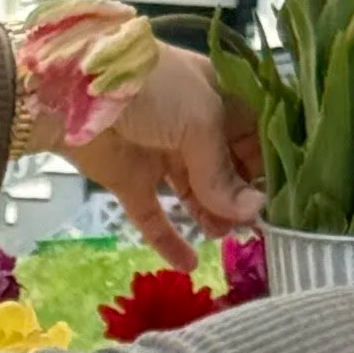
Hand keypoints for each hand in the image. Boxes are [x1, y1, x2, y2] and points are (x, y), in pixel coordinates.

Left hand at [71, 45, 264, 272]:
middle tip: (252, 227)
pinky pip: (154, 217)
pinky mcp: (130, 180)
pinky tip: (189, 265)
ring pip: (195, 194)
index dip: (265, 168)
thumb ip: (223, 173)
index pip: (253, 137)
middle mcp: (192, 127)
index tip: (278, 201)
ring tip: (224, 237)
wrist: (74, 87)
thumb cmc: (151, 88)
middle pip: (227, 169)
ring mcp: (161, 154)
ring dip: (212, 218)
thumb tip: (252, 212)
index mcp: (216, 97)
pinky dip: (169, 242)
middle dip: (240, 198)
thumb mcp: (200, 120)